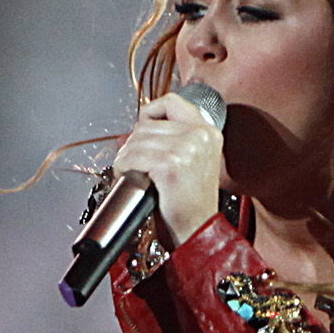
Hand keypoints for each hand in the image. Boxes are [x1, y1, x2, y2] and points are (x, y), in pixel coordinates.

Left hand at [111, 89, 227, 245]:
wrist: (197, 230)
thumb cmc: (189, 203)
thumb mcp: (190, 162)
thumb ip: (170, 139)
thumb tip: (134, 130)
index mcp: (209, 132)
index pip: (172, 102)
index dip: (151, 112)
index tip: (144, 127)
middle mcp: (201, 136)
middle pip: (147, 124)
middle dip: (135, 145)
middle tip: (138, 167)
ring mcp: (187, 148)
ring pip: (136, 140)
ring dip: (128, 159)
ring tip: (138, 176)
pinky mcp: (171, 164)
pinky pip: (132, 157)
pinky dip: (125, 169)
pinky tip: (136, 181)